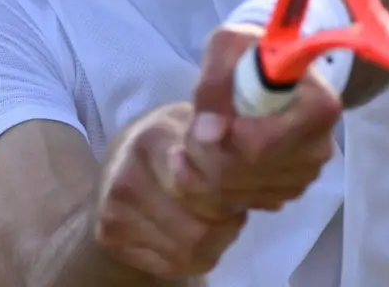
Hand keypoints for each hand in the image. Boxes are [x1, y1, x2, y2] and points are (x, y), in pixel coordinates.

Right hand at [93, 102, 248, 279]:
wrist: (118, 164)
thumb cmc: (172, 139)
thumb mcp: (203, 124)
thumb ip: (233, 138)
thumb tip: (277, 165)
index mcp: (154, 137)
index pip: (209, 184)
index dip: (237, 192)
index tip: (242, 187)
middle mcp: (127, 174)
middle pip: (204, 225)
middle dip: (228, 218)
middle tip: (229, 202)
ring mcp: (115, 209)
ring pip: (194, 249)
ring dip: (216, 238)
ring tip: (209, 214)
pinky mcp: (111, 237)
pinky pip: (176, 264)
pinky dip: (195, 254)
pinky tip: (189, 228)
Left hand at [176, 24, 341, 214]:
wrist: (264, 68)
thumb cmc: (249, 51)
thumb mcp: (227, 46)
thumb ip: (214, 82)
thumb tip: (209, 131)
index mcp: (317, 107)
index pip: (261, 144)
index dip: (225, 137)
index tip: (207, 119)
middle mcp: (318, 147)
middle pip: (246, 172)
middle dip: (206, 152)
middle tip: (192, 127)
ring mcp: (305, 173)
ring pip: (238, 190)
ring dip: (205, 167)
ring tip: (198, 136)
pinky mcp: (288, 190)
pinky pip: (241, 201)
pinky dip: (214, 183)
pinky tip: (211, 154)